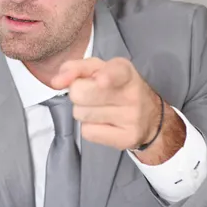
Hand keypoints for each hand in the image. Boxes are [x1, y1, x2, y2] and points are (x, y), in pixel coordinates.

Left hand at [52, 57, 184, 162]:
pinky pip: (88, 132)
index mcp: (125, 71)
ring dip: (82, 112)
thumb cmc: (116, 87)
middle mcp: (132, 93)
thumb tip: (56, 81)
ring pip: (81, 114)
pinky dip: (89, 128)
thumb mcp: (99, 69)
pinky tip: (103, 123)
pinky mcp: (127, 138)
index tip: (102, 81)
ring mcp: (132, 118)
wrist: (150, 117)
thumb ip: (75, 68)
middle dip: (77, 94)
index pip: (116, 72)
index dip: (106, 76)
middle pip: (81, 94)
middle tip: (90, 95)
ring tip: (99, 109)